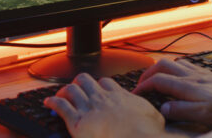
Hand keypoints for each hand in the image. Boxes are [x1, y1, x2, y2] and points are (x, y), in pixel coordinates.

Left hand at [44, 73, 174, 137]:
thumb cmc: (147, 134)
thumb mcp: (155, 118)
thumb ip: (152, 112)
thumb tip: (162, 113)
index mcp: (120, 96)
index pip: (106, 82)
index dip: (99, 85)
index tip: (97, 89)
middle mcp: (103, 98)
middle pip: (86, 79)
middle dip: (79, 82)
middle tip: (76, 88)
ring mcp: (90, 108)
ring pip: (72, 88)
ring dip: (65, 90)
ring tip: (61, 93)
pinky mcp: (78, 122)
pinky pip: (61, 106)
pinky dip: (52, 102)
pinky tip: (48, 104)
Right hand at [133, 58, 211, 125]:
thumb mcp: (206, 115)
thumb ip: (183, 110)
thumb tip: (163, 107)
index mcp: (190, 86)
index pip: (159, 80)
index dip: (144, 86)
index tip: (135, 94)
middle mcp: (194, 76)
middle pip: (164, 65)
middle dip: (148, 72)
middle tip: (141, 83)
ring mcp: (202, 73)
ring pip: (175, 63)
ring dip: (161, 69)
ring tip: (155, 80)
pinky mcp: (209, 75)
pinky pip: (187, 66)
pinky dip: (176, 70)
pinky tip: (179, 79)